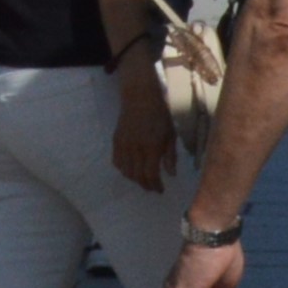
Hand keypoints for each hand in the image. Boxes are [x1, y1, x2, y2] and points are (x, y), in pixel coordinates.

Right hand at [109, 58, 178, 193]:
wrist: (140, 98)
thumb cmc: (160, 115)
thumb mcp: (171, 135)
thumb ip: (170, 156)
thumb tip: (171, 174)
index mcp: (151, 146)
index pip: (150, 174)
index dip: (155, 185)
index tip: (160, 190)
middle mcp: (135, 148)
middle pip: (137, 176)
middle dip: (145, 185)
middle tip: (152, 188)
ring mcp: (124, 144)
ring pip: (125, 171)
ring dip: (134, 179)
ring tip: (142, 180)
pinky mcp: (116, 140)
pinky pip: (116, 161)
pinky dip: (123, 169)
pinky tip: (131, 170)